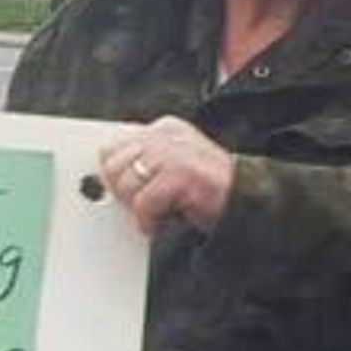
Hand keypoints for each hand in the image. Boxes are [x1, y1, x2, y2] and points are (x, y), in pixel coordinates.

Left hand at [97, 116, 233, 236]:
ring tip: (162, 212)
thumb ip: (143, 163)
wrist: (247, 201)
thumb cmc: (206, 191)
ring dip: (140, 209)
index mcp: (164, 129)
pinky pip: (143, 204)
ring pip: (127, 186)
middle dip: (125, 193)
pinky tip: (166, 221)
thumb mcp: (172, 167)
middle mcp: (166, 135)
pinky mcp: (181, 174)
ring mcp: (175, 152)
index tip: (128, 194)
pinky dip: (150, 221)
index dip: (116, 176)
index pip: (113, 148)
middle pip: (114, 166)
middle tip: (149, 206)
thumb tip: (103, 175)